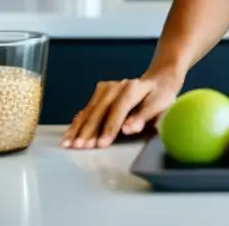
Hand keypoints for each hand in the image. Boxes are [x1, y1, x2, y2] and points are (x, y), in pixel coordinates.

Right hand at [61, 67, 183, 148]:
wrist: (158, 82)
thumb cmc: (160, 98)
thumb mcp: (160, 106)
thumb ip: (144, 117)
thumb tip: (128, 129)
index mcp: (134, 88)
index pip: (119, 108)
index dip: (110, 126)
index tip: (102, 143)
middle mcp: (117, 86)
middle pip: (100, 109)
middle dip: (90, 130)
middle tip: (81, 147)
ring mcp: (106, 89)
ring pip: (90, 110)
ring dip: (79, 128)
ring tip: (70, 145)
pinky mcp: (99, 94)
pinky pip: (86, 111)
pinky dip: (77, 125)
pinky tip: (68, 136)